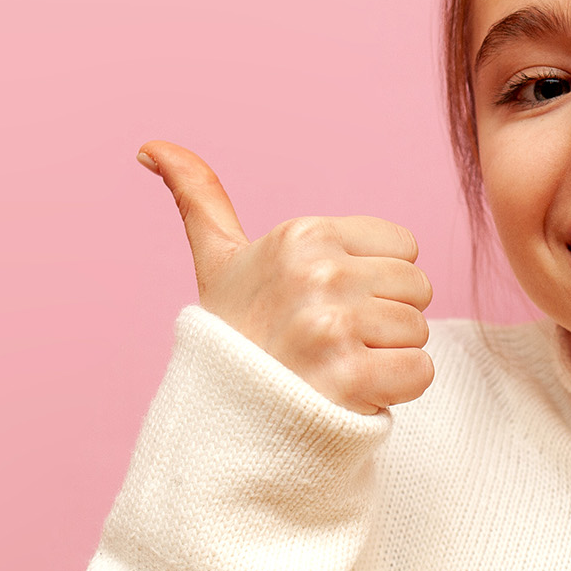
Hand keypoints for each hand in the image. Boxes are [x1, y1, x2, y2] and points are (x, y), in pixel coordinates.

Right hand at [137, 140, 435, 414]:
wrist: (222, 423)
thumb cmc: (233, 338)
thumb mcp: (217, 261)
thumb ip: (199, 196)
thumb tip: (150, 147)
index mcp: (301, 235)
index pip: (404, 247)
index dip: (374, 282)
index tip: (325, 305)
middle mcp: (317, 273)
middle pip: (417, 289)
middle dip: (383, 320)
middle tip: (330, 343)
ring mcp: (331, 326)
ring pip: (418, 332)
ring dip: (388, 358)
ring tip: (336, 368)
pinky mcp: (350, 377)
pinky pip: (420, 372)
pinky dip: (396, 392)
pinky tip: (351, 393)